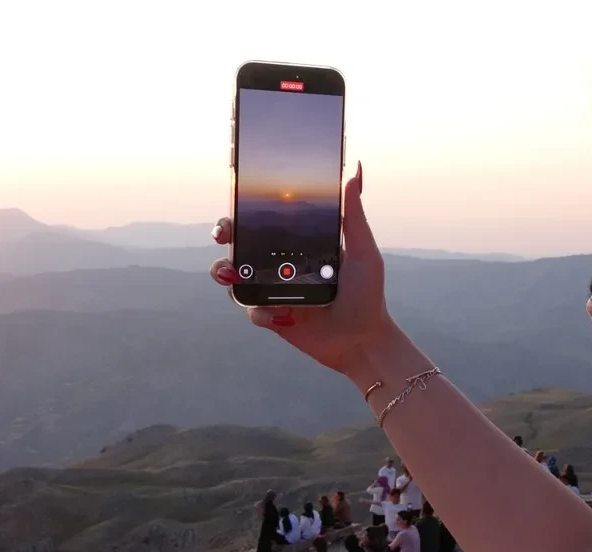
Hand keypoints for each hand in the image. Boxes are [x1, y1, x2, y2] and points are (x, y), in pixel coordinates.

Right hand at [210, 163, 395, 374]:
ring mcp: (274, 290)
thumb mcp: (362, 250)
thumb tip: (354, 170)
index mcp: (299, 244)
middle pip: (240, 244)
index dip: (244, 211)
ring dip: (227, 273)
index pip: (264, 221)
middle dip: (225, 236)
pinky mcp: (272, 317)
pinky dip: (259, 311)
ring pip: (235, 276)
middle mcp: (282, 264)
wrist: (363, 340)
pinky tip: (279, 316)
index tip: (236, 202)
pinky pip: (252, 310)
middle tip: (224, 236)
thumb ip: (354, 214)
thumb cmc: (367, 294)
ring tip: (235, 276)